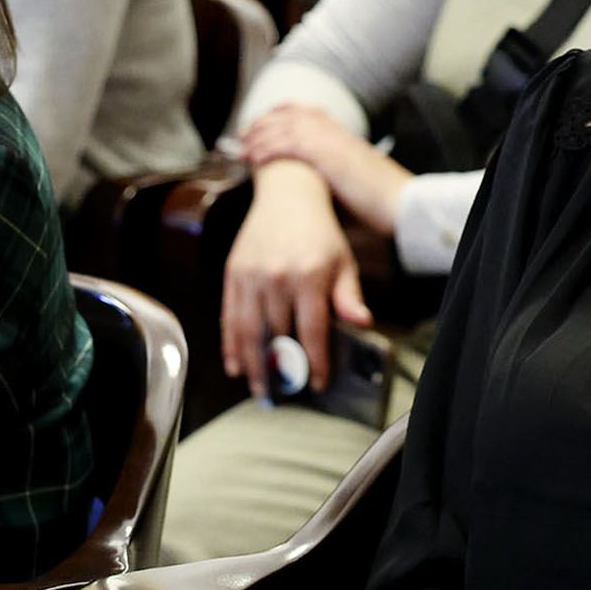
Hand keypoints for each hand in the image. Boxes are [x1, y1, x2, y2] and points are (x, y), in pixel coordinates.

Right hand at [219, 160, 369, 396]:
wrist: (287, 194)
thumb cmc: (320, 232)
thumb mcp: (343, 262)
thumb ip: (348, 297)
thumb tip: (361, 323)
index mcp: (308, 276)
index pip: (312, 330)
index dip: (316, 361)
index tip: (318, 382)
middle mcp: (277, 278)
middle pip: (278, 335)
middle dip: (281, 369)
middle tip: (284, 394)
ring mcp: (251, 277)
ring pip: (249, 331)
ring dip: (252, 364)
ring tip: (258, 389)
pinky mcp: (233, 274)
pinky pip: (229, 317)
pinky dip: (230, 344)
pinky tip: (235, 364)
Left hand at [236, 103, 411, 235]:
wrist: (401, 201)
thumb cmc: (381, 198)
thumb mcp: (352, 178)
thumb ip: (330, 174)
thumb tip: (311, 187)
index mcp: (340, 131)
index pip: (303, 112)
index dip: (279, 115)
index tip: (262, 123)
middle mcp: (333, 129)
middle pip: (287, 116)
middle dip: (262, 124)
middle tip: (243, 135)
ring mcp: (328, 139)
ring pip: (282, 128)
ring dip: (259, 137)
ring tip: (242, 149)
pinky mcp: (324, 154)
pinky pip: (286, 145)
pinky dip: (267, 149)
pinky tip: (254, 158)